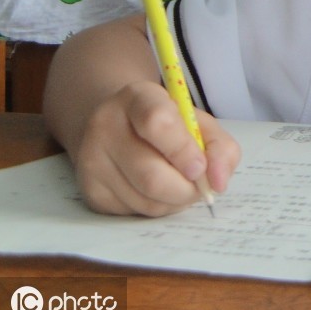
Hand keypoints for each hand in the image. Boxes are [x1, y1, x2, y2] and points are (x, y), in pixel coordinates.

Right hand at [72, 81, 239, 215]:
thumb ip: (219, 146)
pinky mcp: (91, 191)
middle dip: (186, 188)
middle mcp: (105, 127)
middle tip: (200, 186)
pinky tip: (161, 192)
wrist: (117, 127)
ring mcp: (93, 161)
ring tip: (182, 185)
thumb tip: (219, 182)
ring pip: (146, 199)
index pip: (158, 122)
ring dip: (176, 201)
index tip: (200, 167)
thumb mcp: (197, 121)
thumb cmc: (166, 124)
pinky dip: (159, 207)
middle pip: (151, 174)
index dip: (183, 150)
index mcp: (137, 98)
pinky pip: (135, 212)